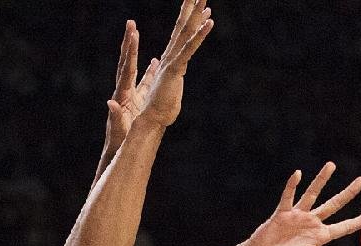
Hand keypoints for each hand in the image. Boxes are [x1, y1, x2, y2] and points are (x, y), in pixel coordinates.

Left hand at [104, 20, 160, 153]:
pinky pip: (144, 81)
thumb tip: (110, 102)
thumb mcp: (118, 129)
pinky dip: (149, 70)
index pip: (127, 68)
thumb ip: (115, 116)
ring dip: (136, 52)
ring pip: (134, 68)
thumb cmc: (119, 142)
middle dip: (129, 43)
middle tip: (131, 24)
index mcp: (122, 94)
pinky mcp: (136, 100)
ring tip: (138, 34)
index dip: (131, 51)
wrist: (118, 149)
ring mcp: (130, 94)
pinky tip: (155, 61)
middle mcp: (124, 90)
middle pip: (127, 62)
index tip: (134, 34)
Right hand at [138, 0, 213, 127]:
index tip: (201, 8)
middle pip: (183, 26)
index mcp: (170, 60)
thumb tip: (171, 72)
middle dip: (191, 7)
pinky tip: (210, 22)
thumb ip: (173, 77)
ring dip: (196, 13)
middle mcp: (170, 56)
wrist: (150, 119)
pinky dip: (200, 35)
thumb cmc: (160, 109)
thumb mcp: (172, 89)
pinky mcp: (175, 68)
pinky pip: (189, 48)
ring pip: (186, 32)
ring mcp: (172, 60)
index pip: (182, 35)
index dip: (191, 20)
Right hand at [239, 163, 360, 245]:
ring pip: (312, 194)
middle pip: (334, 205)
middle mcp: (311, 223)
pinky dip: (292, 185)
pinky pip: (288, 196)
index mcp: (319, 237)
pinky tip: (298, 174)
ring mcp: (297, 216)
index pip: (343, 227)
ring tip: (332, 165)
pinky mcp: (282, 213)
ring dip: (321, 180)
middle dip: (348, 193)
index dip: (356, 221)